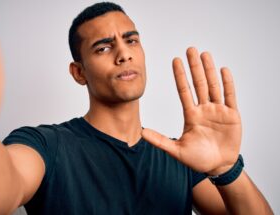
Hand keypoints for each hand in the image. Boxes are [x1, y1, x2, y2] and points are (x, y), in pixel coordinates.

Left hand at [142, 47, 241, 174]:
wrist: (218, 167)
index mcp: (191, 115)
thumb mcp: (177, 150)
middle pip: (199, 84)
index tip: (175, 60)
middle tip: (190, 49)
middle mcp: (204, 109)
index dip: (180, 76)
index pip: (184, 91)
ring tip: (205, 54)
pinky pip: (229, 96)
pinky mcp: (232, 115)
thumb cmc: (198, 159)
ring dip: (209, 70)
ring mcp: (218, 111)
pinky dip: (227, 83)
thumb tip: (141, 132)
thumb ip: (160, 141)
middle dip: (194, 67)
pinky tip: (223, 70)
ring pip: (213, 86)